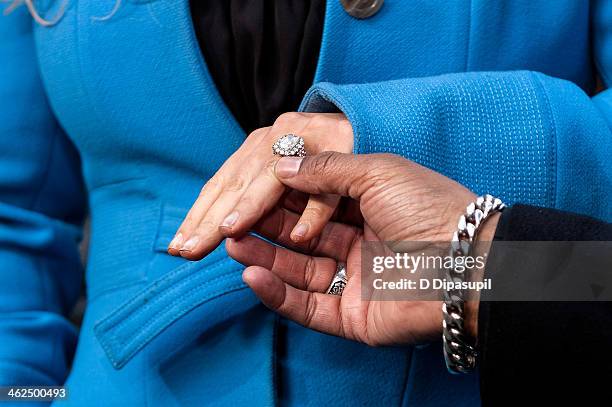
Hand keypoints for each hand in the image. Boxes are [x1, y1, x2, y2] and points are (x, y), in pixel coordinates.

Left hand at [168, 113, 352, 259]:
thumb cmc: (333, 159)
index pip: (222, 185)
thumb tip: (225, 227)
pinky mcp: (347, 142)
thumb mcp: (289, 181)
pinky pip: (327, 182)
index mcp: (261, 147)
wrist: (380, 123)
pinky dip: (315, 209)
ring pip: (272, 177)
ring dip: (252, 206)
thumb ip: (263, 197)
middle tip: (187, 249)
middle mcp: (279, 137)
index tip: (178, 248)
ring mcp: (311, 135)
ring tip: (228, 232)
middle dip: (211, 219)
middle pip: (238, 182)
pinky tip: (301, 236)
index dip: (199, 216)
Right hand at [226, 152, 498, 344]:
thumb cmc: (429, 209)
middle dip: (264, 227)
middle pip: (300, 237)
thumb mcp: (376, 172)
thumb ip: (326, 169)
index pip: (312, 202)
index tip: (247, 192)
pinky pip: (306, 307)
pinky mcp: (351, 317)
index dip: (280, 197)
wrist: (468, 264)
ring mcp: (354, 282)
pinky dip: (277, 293)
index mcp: (368, 208)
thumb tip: (281, 164)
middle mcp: (359, 244)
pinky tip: (252, 275)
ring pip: (298, 271)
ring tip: (232, 243)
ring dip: (264, 258)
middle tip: (230, 220)